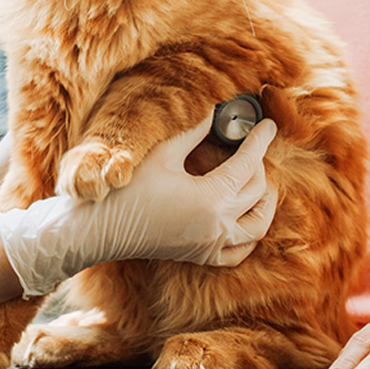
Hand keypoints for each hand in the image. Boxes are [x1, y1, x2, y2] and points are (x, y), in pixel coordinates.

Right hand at [0, 114, 277, 295]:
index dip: (260, 141)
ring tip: (259, 182)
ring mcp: (211, 245)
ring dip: (264, 203)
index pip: (248, 165)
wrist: (100, 228)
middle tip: (252, 146)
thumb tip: (215, 112)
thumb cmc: (127, 188)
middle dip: (260, 166)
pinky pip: (239, 251)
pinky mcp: (200, 255)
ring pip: (258, 227)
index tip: (269, 126)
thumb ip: (194, 133)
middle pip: (256, 192)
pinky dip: (249, 234)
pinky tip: (244, 218)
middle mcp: (217, 226)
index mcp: (210, 199)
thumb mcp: (163, 154)